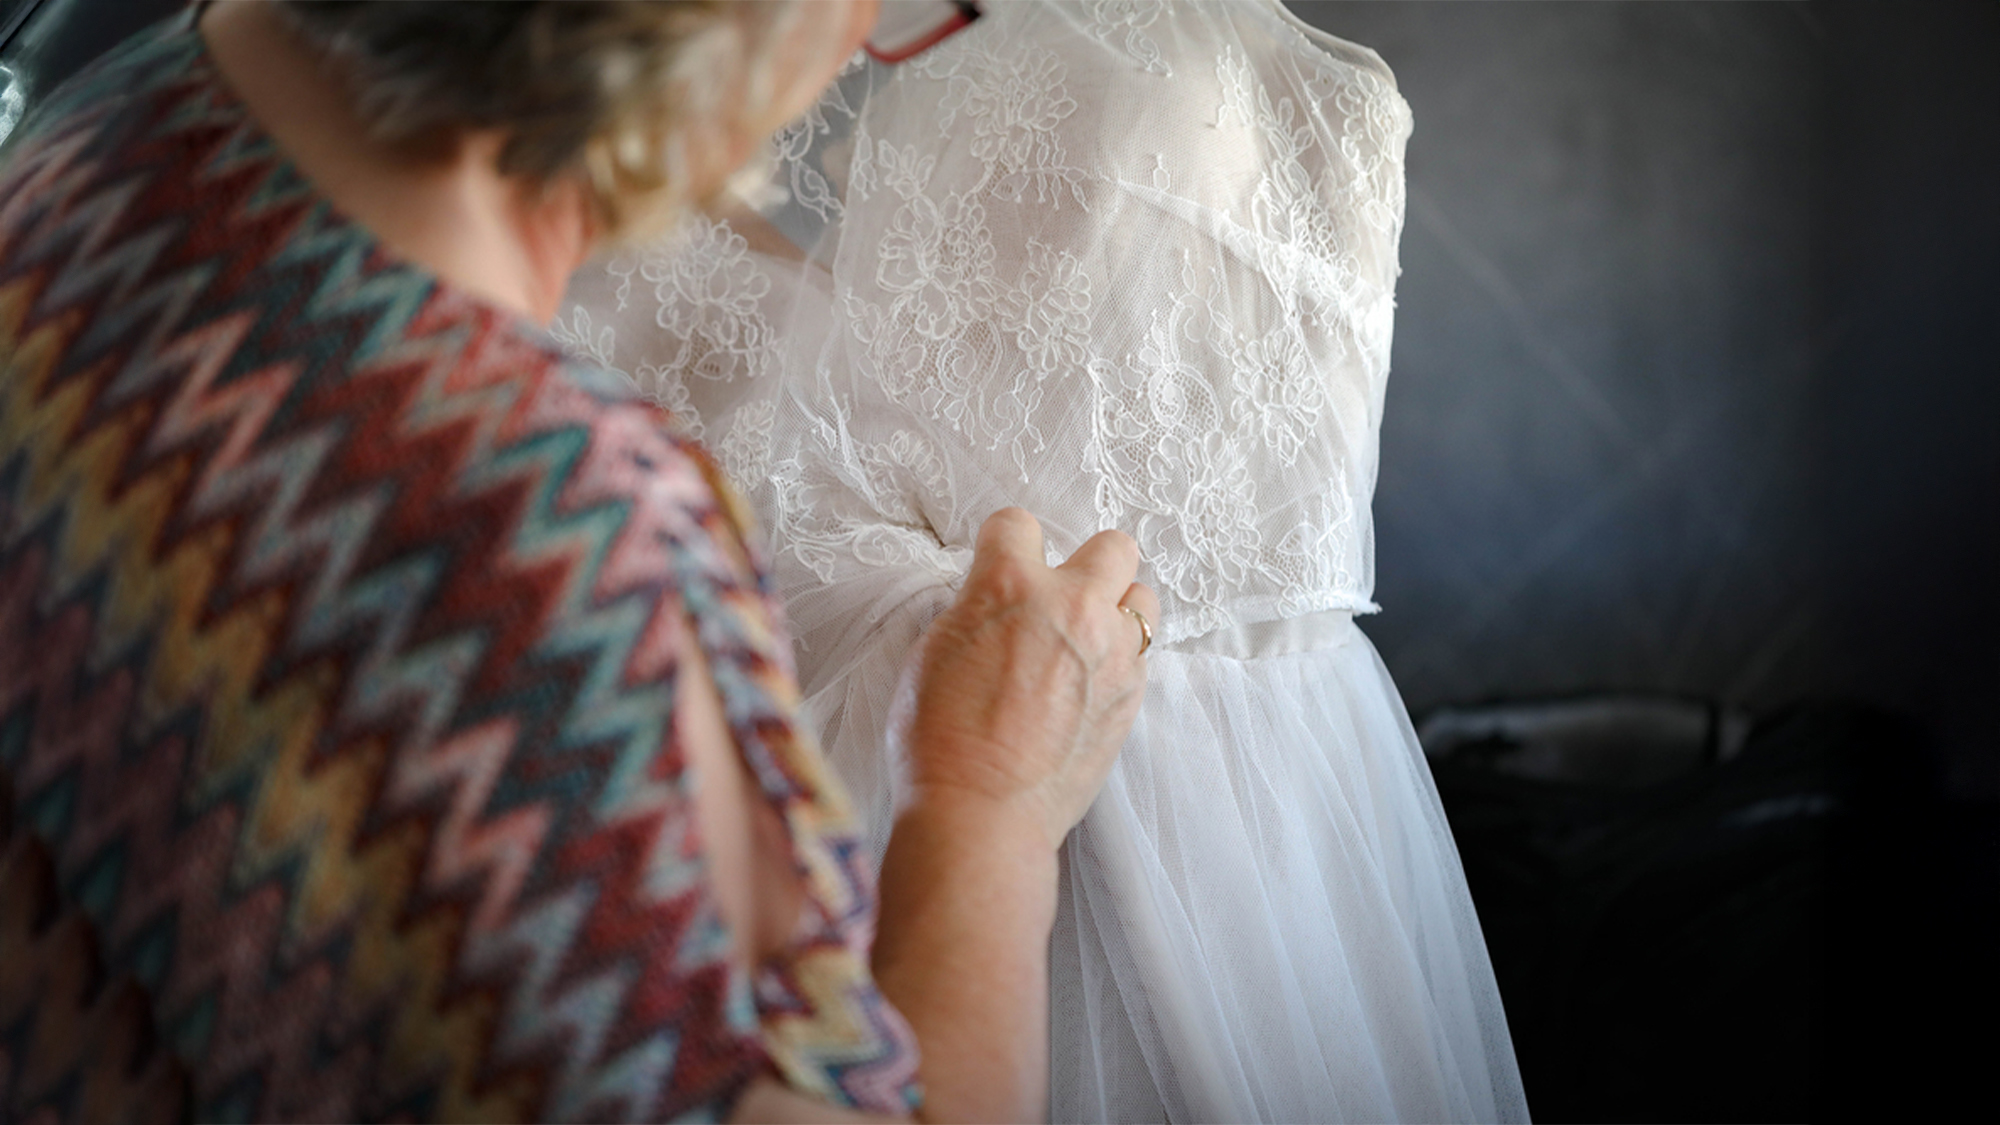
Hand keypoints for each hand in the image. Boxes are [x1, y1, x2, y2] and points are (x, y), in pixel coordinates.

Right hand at [903, 508, 1158, 851]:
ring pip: (1143, 598)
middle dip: (1086, 563)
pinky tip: (1088, 685)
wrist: (982, 814)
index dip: (1005, 545)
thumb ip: (976, 612)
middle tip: (1060, 596)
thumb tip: (996, 606)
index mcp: (1009, 585)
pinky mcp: (1131, 695)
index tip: (1001, 564)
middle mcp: (1071, 606)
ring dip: (1117, 608)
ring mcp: (1112, 651)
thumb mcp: (934, 653)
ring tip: (1087, 639)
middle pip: (1113, 546)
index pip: (1018, 524)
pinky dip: (1119, 659)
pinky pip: (1140, 654)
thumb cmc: (938, 742)